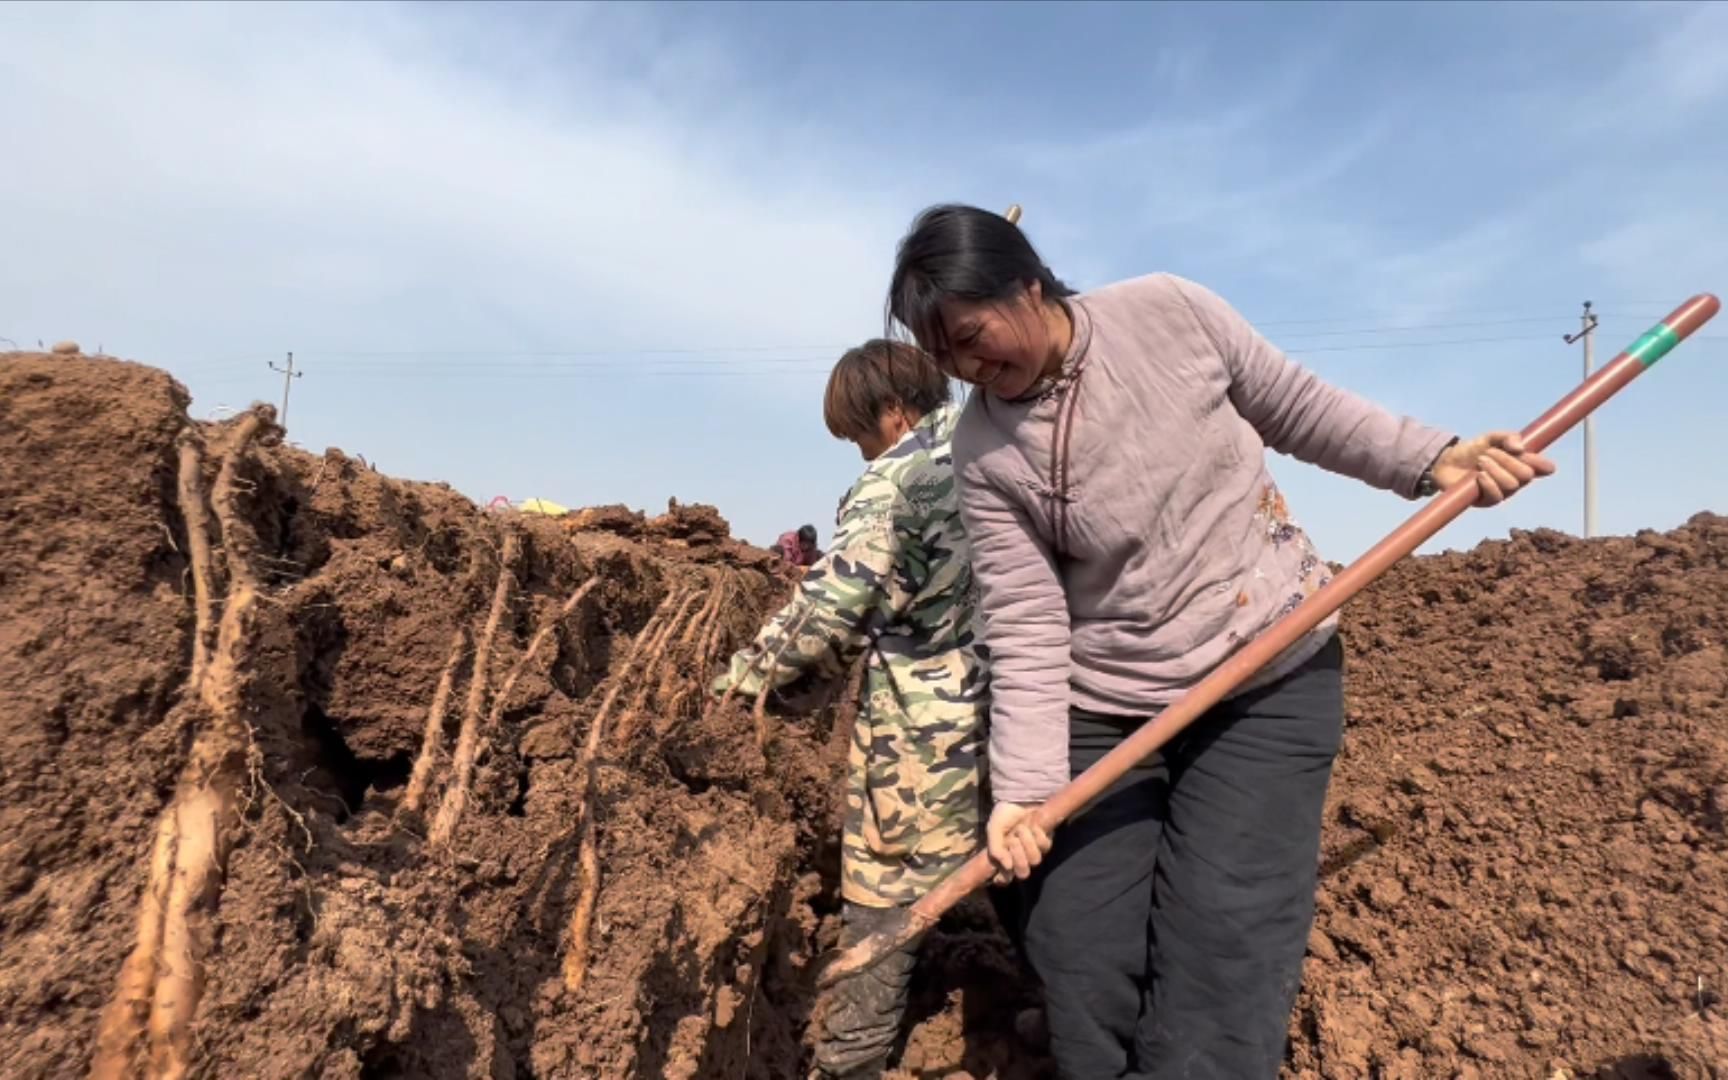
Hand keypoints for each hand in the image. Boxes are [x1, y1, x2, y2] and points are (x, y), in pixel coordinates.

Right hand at [986, 802, 1052, 882]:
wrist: (1018, 799)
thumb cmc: (1004, 815)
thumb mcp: (993, 830)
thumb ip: (995, 849)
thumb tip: (1008, 866)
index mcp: (1005, 858)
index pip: (1005, 879)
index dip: (1004, 878)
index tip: (1000, 872)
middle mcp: (1020, 858)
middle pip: (1023, 873)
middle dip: (1018, 856)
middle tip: (1012, 840)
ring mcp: (1033, 851)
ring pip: (1035, 860)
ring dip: (1027, 843)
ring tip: (1021, 829)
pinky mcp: (1045, 842)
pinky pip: (1045, 846)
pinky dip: (1037, 835)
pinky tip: (1032, 826)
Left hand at [1431, 431, 1556, 506]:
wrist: (1446, 461)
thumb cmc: (1471, 450)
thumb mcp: (1490, 438)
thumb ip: (1506, 437)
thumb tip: (1520, 448)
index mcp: (1520, 463)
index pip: (1540, 468)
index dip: (1544, 465)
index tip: (1543, 463)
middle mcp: (1515, 480)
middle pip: (1526, 475)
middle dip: (1508, 461)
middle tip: (1490, 452)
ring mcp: (1502, 492)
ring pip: (1511, 484)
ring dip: (1495, 469)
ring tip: (1480, 460)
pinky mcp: (1487, 502)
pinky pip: (1497, 496)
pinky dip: (1489, 482)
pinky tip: (1479, 475)